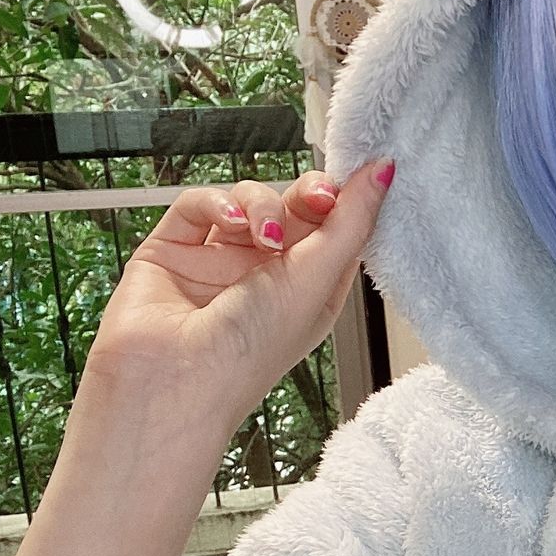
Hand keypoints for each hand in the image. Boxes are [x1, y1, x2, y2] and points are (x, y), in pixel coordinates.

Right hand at [83, 159, 394, 435]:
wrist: (172, 384)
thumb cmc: (249, 354)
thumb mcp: (317, 281)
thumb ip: (351, 223)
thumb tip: (384, 172)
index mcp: (307, 291)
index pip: (335, 230)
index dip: (346, 201)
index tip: (360, 178)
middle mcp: (264, 276)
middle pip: (294, 208)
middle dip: (307, 196)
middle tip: (316, 198)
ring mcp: (217, 261)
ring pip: (247, 200)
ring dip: (263, 204)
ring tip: (263, 234)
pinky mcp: (172, 250)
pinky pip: (198, 204)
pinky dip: (216, 202)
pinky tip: (230, 222)